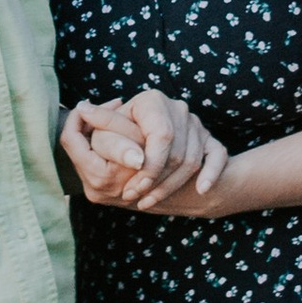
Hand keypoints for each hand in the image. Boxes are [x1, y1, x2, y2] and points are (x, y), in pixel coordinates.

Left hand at [61, 91, 228, 214]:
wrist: (150, 146)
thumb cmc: (120, 134)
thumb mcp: (107, 127)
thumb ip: (99, 124)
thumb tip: (83, 111)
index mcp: (152, 101)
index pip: (161, 136)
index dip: (148, 166)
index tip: (130, 188)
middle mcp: (178, 109)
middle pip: (177, 152)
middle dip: (156, 179)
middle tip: (134, 197)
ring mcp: (197, 126)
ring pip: (193, 160)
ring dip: (172, 185)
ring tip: (148, 201)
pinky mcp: (211, 142)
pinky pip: (218, 157)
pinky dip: (211, 174)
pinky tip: (201, 191)